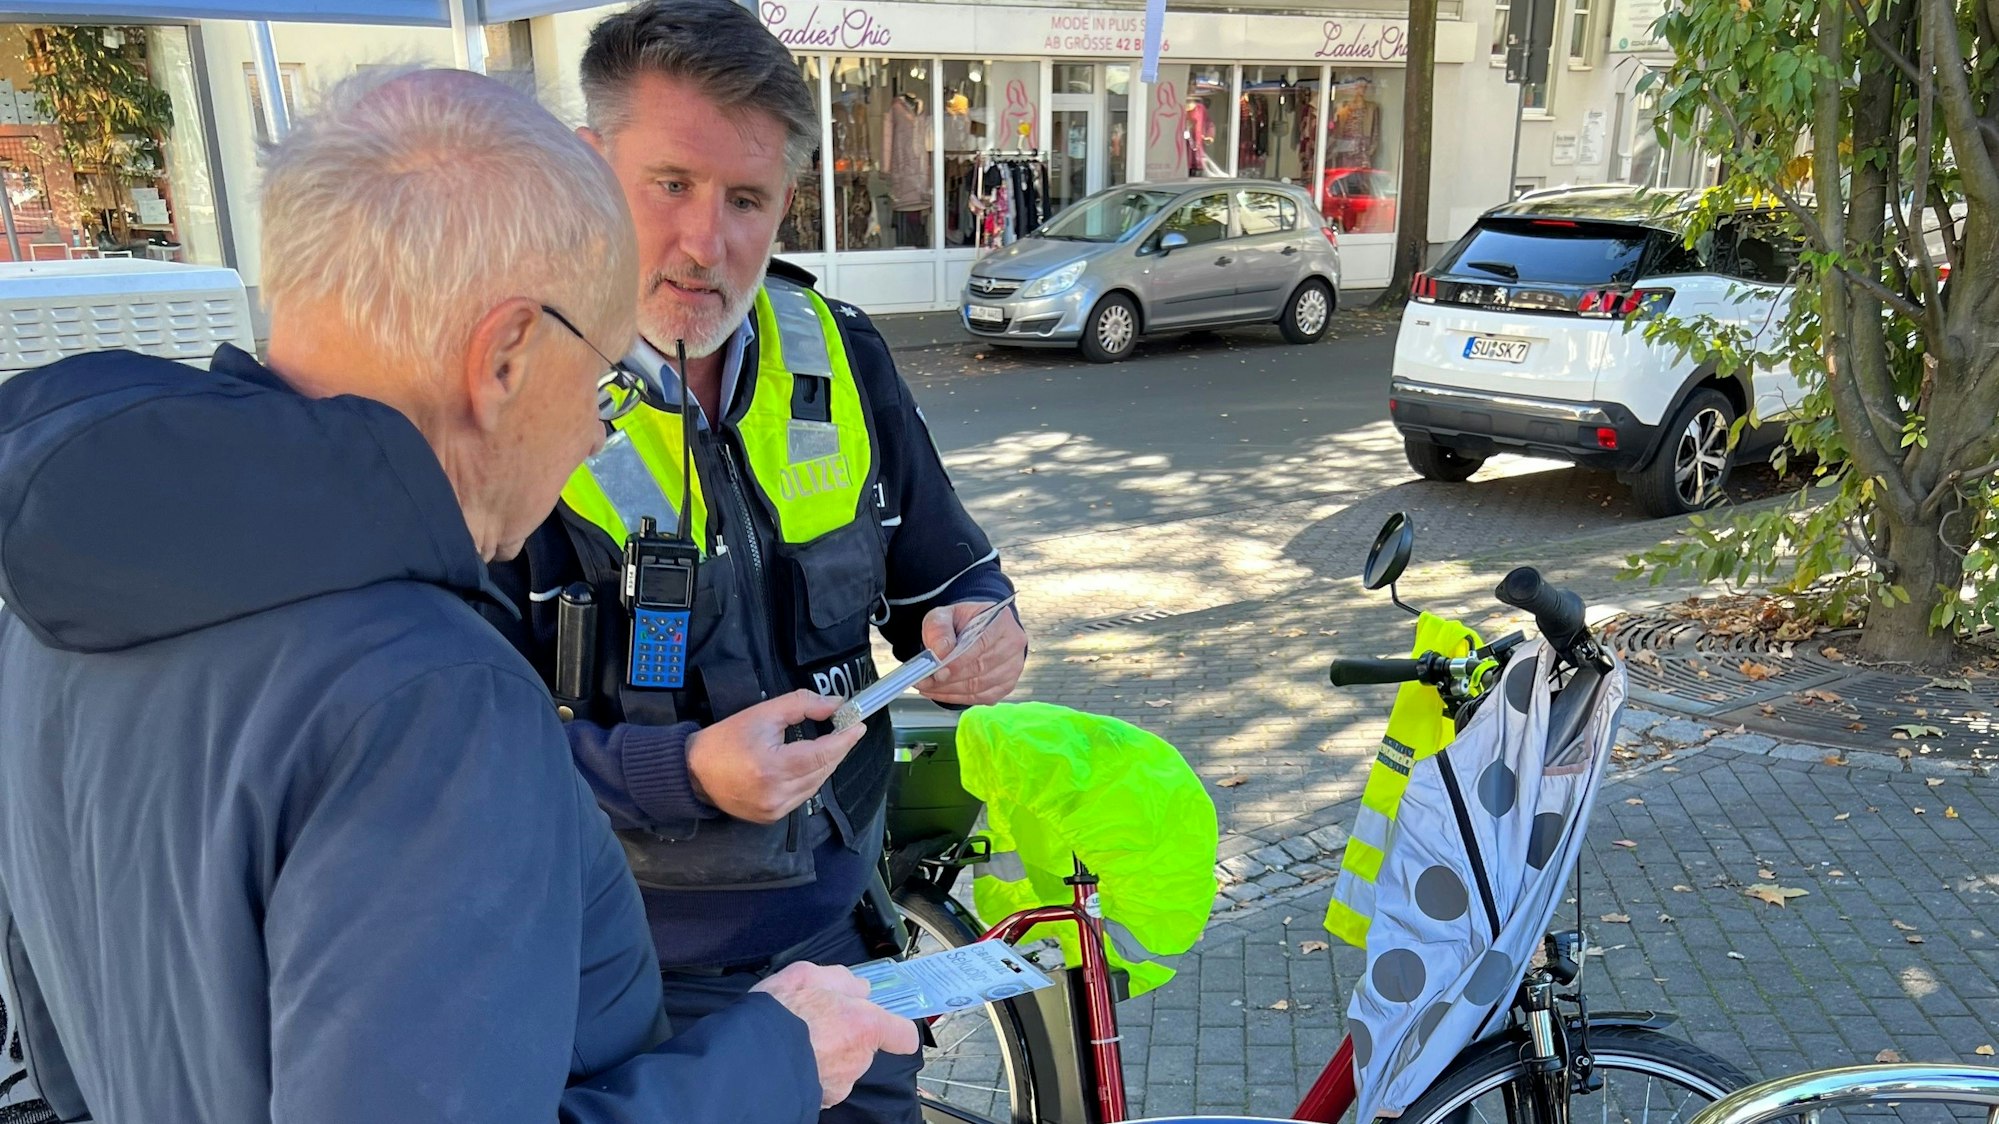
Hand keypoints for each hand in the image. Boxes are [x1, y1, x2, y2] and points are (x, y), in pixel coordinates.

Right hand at [685, 690, 865, 823]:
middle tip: (845, 730)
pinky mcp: (771, 818)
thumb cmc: (726, 739)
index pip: (822, 755)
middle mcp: (776, 794)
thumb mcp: (762, 713)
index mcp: (772, 767)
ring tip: (826, 745)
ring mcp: (774, 810)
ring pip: (815, 786)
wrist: (694, 772)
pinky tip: (806, 765)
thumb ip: (801, 705)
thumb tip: (835, 706)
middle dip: (836, 750)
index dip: (844, 740)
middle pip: (822, 771)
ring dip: (824, 765)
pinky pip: (802, 797)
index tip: (858, 725)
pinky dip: (809, 780)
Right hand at [751, 962, 919, 1107]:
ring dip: (826, 1055)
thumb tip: (860, 987)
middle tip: (816, 1022)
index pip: (902, 1036)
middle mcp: (858, 1059)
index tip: (883, 1024)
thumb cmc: (778, 1014)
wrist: (749, 1058)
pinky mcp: (821, 1100)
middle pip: (864, 1048)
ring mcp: (840, 1084)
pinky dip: (811, 1072)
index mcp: (863, 1024)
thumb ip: (840, 979)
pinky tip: (791, 1060)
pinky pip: (822, 1082)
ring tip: (796, 1041)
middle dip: (846, 1036)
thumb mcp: (806, 975)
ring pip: (842, 1066)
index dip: (894, 1029)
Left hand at [918, 601, 1026, 705]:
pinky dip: (957, 698)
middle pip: (980, 668)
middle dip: (949, 679)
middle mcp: (1014, 645)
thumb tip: (941, 652)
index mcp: (1002, 621)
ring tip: (927, 687)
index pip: (981, 644)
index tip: (938, 671)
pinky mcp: (1006, 685)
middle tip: (924, 681)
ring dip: (950, 690)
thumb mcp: (945, 615)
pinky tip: (939, 692)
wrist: (976, 630)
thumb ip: (940, 629)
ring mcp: (1013, 668)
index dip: (959, 660)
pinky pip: (980, 697)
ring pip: (979, 686)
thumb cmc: (962, 622)